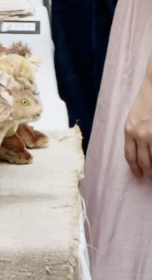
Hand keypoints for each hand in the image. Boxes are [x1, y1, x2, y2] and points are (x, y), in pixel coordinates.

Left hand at [124, 62, 151, 179]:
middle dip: (148, 172)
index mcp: (129, 129)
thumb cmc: (148, 100)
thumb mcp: (135, 117)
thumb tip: (139, 150)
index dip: (135, 168)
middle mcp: (141, 134)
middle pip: (144, 161)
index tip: (139, 176)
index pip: (130, 155)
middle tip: (151, 179)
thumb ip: (135, 132)